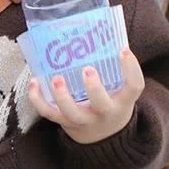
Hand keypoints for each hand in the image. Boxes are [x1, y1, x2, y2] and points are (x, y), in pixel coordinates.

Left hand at [29, 49, 145, 144]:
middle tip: (87, 69)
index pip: (134, 86)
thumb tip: (102, 31)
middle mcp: (105, 113)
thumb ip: (115, 69)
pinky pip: (49, 114)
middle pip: (101, 105)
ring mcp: (84, 121)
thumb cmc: (112, 102)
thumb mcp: (121, 90)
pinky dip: (38, 100)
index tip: (123, 50)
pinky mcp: (65, 123)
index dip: (131, 69)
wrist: (104, 138)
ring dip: (62, 97)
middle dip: (93, 88)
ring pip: (71, 113)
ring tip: (57, 78)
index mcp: (123, 101)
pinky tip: (34, 82)